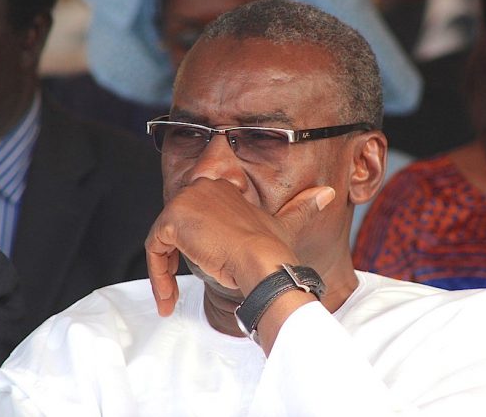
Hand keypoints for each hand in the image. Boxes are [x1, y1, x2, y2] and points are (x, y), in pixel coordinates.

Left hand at [145, 178, 334, 315]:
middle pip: (177, 226)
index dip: (197, 242)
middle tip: (180, 287)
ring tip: (172, 298)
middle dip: (176, 258)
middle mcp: (203, 187)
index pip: (197, 214)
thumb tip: (330, 192)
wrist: (263, 263)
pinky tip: (168, 297)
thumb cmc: (274, 251)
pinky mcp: (172, 219)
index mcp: (225, 187)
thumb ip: (302, 208)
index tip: (205, 265)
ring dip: (163, 271)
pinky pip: (154, 248)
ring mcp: (186, 201)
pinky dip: (158, 275)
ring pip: (163, 238)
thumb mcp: (287, 226)